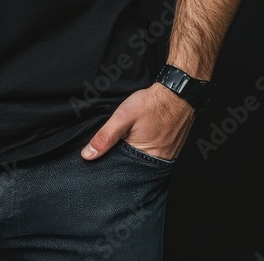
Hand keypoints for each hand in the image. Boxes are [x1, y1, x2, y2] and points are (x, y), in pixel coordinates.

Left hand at [80, 82, 195, 159]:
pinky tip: (140, 138)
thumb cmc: (151, 104)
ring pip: (144, 161)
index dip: (111, 166)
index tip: (101, 161)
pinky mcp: (171, 149)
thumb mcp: (123, 117)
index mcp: (146, 159)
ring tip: (127, 142)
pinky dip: (145, 149)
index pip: (123, 171)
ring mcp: (168, 156)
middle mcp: (159, 162)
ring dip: (134, 154)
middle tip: (115, 146)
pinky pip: (154, 154)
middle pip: (134, 168)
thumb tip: (87, 155)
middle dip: (123, 161)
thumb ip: (105, 136)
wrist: (177, 92)